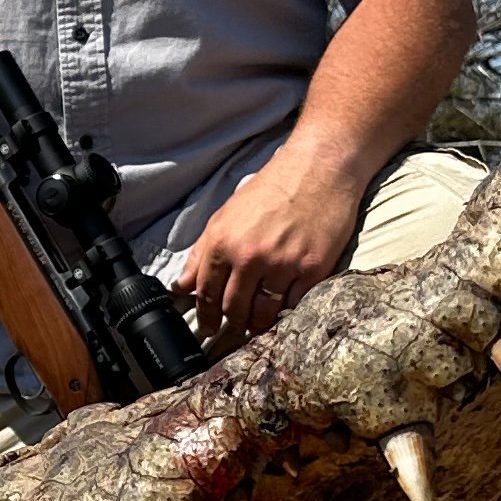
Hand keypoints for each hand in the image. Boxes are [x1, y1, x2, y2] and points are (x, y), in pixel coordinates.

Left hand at [177, 150, 363, 343]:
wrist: (319, 170)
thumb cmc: (272, 190)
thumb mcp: (226, 215)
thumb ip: (202, 253)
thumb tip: (181, 286)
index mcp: (224, 242)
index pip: (207, 294)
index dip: (206, 317)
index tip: (208, 329)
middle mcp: (250, 256)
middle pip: (234, 309)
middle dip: (232, 325)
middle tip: (233, 331)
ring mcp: (283, 265)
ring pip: (264, 313)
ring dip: (258, 325)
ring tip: (257, 326)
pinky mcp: (313, 269)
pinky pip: (294, 305)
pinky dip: (287, 312)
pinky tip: (283, 310)